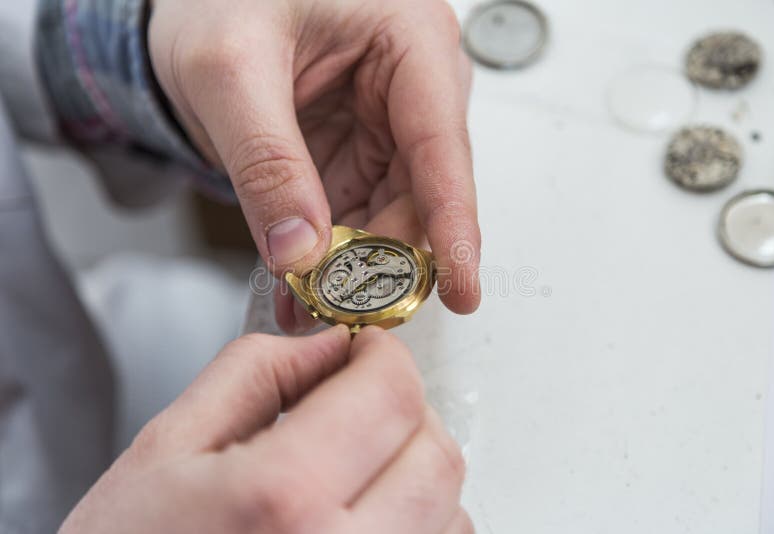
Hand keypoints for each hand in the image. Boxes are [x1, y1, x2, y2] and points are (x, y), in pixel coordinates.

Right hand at [61, 327, 471, 533]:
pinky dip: (417, 524)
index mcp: (282, 498)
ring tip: (353, 470)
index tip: (367, 352)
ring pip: (449, 511)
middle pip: (436, 455)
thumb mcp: (167, 448)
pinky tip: (362, 517)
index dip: (384, 356)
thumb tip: (326, 346)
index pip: (391, 394)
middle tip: (359, 404)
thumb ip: (255, 374)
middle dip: (404, 410)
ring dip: (413, 472)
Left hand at [148, 0, 480, 331]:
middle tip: (348, 305)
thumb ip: (267, 162)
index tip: (461, 289)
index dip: (454, 224)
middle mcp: (412, 83)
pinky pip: (357, 213)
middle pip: (423, 190)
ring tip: (313, 300)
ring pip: (392, 211)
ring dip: (356, 263)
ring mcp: (385, 122)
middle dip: (386, 255)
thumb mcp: (230, 71)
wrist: (187, 9)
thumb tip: (301, 249)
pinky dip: (331, 253)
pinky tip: (303, 281)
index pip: (442, 145)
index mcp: (408, 38)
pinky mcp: (358, 150)